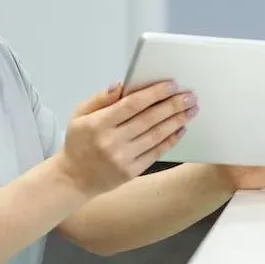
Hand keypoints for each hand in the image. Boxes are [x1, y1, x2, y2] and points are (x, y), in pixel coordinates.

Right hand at [55, 81, 197, 197]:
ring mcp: (122, 158)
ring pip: (156, 136)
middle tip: (190, 96)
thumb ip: (100, 99)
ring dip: (177, 121)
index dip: (154, 93)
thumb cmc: (78, 143)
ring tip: (190, 110)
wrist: (74, 179)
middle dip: (173, 105)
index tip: (172, 85)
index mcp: (98, 124)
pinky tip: (180, 129)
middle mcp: (111, 141)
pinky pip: (156, 153)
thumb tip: (121, 85)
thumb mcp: (79, 115)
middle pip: (149, 119)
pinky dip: (170, 140)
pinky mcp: (131, 171)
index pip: (132, 104)